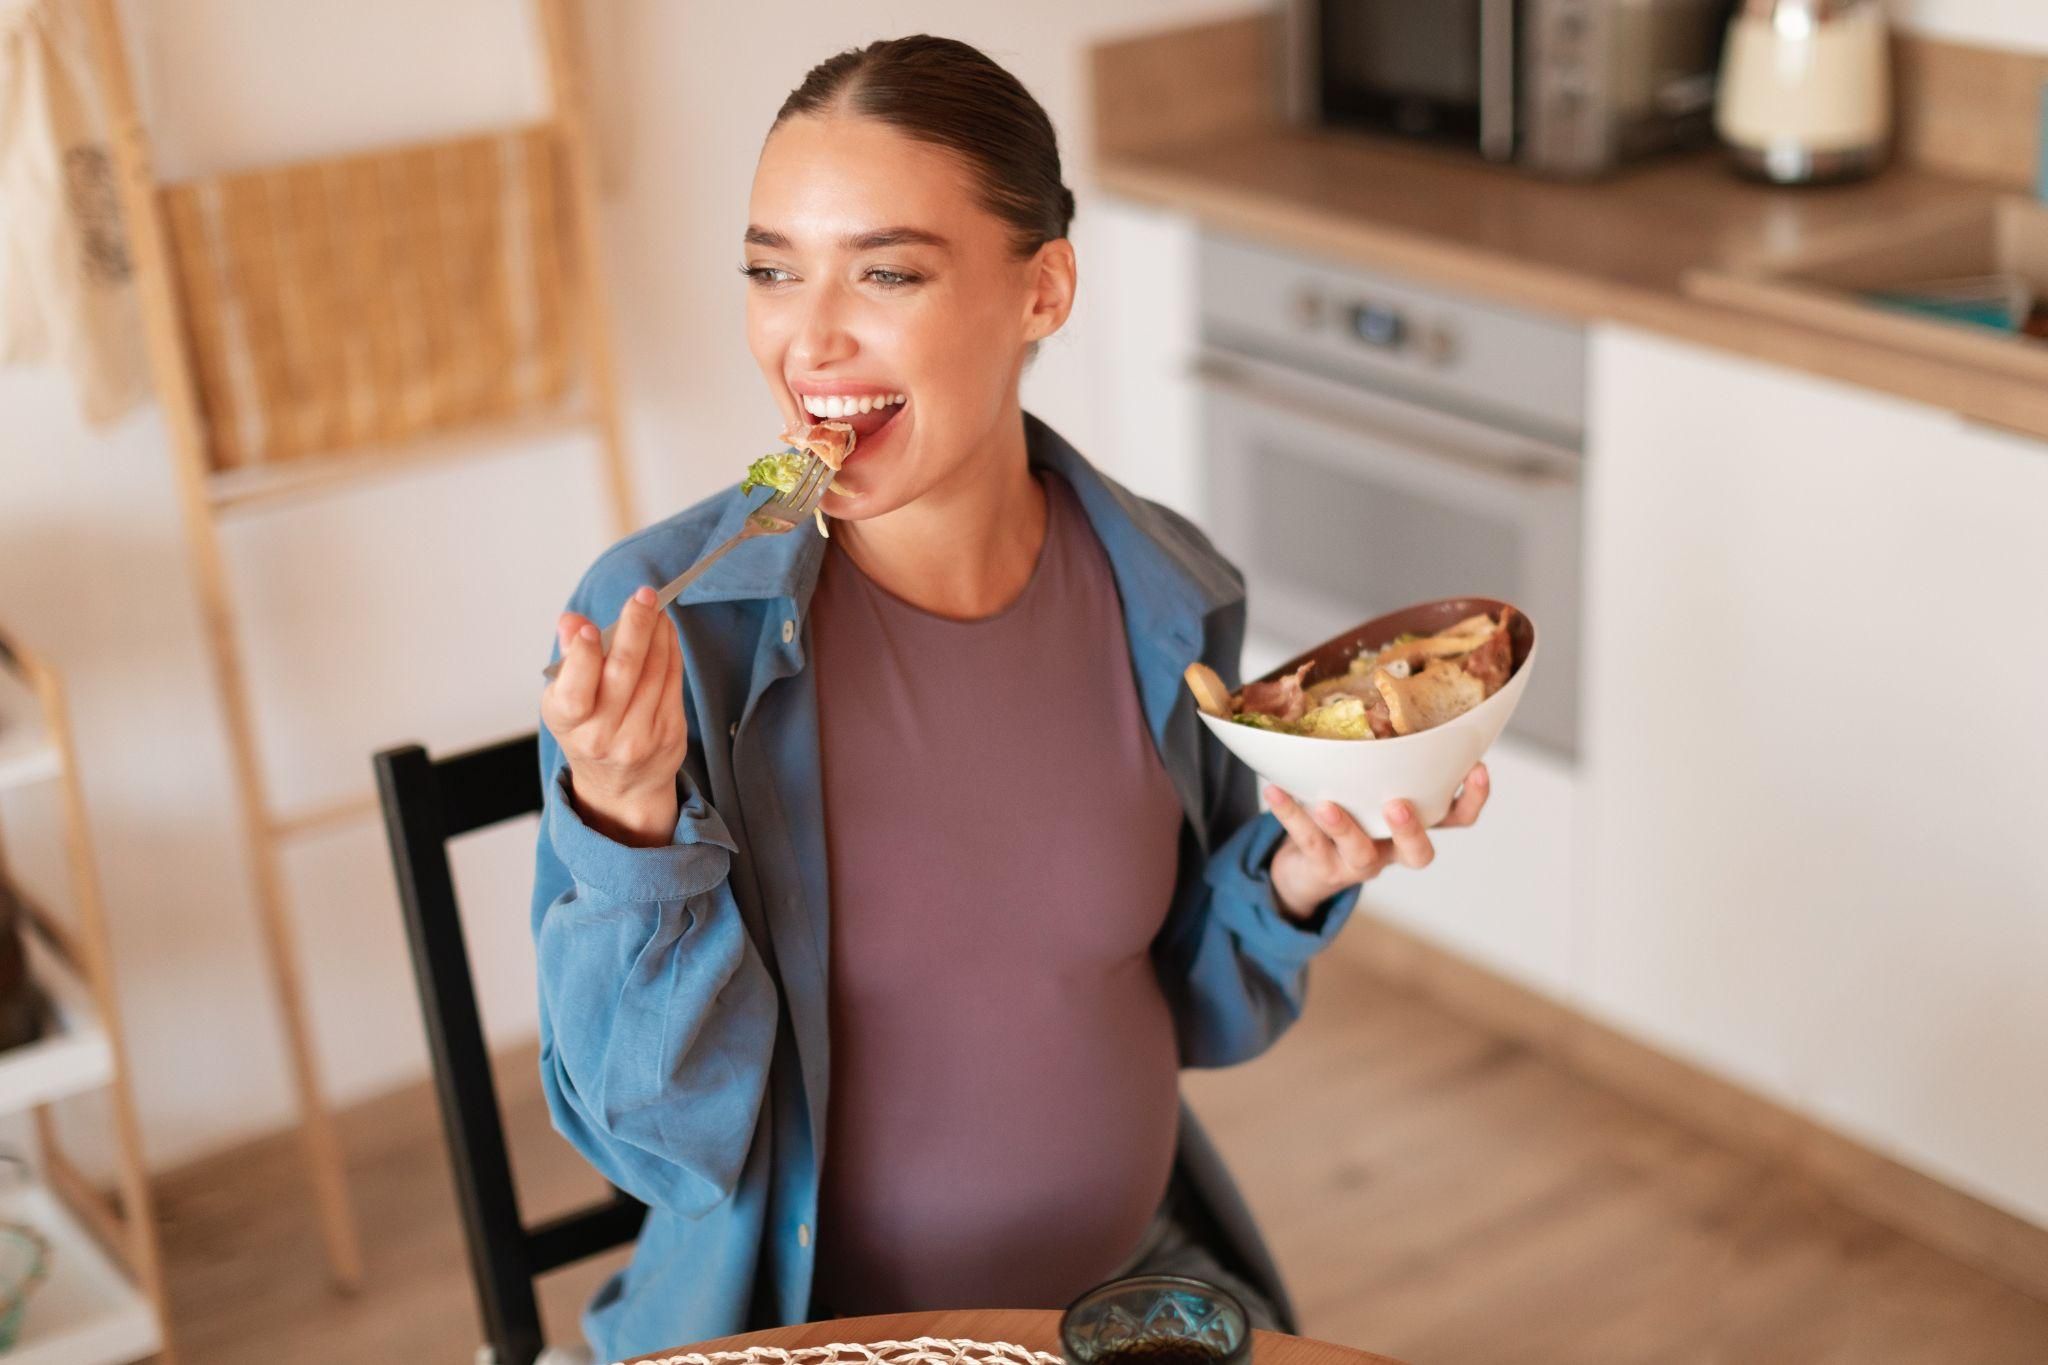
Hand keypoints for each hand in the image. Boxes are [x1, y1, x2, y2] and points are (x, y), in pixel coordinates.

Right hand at [540, 586, 688, 847]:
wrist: (621, 787)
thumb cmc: (587, 730)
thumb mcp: (564, 700)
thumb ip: (569, 660)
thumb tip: (570, 622)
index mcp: (568, 723)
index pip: (575, 692)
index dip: (583, 659)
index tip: (593, 629)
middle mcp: (602, 735)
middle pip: (624, 672)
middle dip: (635, 627)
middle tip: (644, 595)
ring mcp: (640, 737)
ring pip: (654, 672)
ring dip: (658, 633)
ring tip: (655, 608)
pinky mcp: (669, 734)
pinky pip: (673, 682)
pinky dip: (671, 651)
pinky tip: (666, 631)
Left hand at [1264, 764, 1490, 920]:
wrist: (1306, 867)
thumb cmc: (1349, 808)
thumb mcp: (1372, 783)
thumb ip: (1384, 756)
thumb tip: (1383, 687)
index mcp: (1413, 824)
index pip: (1458, 818)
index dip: (1473, 798)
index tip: (1477, 766)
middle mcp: (1392, 849)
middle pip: (1418, 854)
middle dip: (1411, 830)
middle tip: (1397, 804)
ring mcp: (1357, 863)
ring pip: (1359, 852)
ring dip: (1344, 827)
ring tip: (1326, 804)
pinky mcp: (1321, 867)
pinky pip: (1306, 842)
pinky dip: (1290, 814)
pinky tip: (1274, 790)